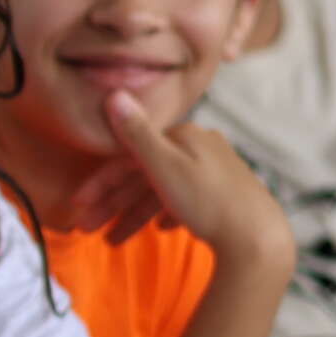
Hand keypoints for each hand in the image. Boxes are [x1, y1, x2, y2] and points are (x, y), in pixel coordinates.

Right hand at [69, 94, 294, 273]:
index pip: (130, 156)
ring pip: (162, 191)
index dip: (101, 182)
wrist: (257, 236)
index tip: (78, 207)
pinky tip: (160, 229)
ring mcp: (215, 170)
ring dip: (135, 215)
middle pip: (144, 175)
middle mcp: (201, 146)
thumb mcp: (164, 167)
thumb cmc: (207, 202)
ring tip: (115, 242)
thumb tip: (114, 94)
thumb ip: (136, 133)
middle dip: (114, 204)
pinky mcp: (226, 194)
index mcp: (184, 136)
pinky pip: (185, 200)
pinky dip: (165, 212)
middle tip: (88, 230)